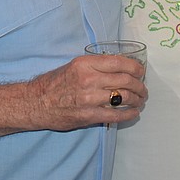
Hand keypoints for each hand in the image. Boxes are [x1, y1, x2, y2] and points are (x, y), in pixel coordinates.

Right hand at [28, 54, 147, 130]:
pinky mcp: (89, 116)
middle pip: (125, 80)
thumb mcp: (75, 65)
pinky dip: (129, 114)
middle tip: (143, 88)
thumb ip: (97, 65)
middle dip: (139, 85)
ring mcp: (90, 99)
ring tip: (140, 100)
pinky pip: (115, 115)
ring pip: (124, 97)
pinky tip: (133, 112)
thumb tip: (121, 67)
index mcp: (86, 64)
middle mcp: (89, 79)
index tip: (141, 71)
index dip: (135, 67)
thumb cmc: (55, 83)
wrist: (36, 103)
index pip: (120, 63)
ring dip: (137, 99)